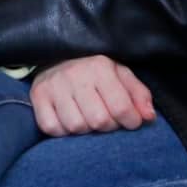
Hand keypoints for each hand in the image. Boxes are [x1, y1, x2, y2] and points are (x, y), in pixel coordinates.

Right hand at [29, 55, 155, 134]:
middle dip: (108, 125)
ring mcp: (53, 85)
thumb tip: (148, 117)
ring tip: (86, 117)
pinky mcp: (37, 96)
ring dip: (85, 128)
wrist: (57, 56)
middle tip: (106, 118)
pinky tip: (68, 119)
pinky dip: (62, 130)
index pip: (121, 108)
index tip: (129, 120)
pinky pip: (52, 127)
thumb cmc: (95, 72)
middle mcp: (75, 74)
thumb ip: (139, 95)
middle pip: (99, 121)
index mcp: (100, 67)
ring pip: (76, 126)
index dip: (131, 121)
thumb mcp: (121, 75)